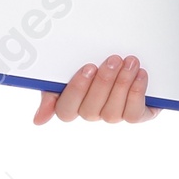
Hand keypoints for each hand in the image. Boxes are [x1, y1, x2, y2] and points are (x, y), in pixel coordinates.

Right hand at [33, 54, 158, 125]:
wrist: (129, 58)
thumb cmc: (95, 63)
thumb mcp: (69, 69)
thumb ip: (52, 90)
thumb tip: (38, 120)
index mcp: (72, 103)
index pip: (65, 111)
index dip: (77, 91)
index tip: (87, 68)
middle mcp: (92, 113)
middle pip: (90, 110)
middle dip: (103, 82)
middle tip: (113, 60)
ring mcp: (113, 116)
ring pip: (112, 113)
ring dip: (122, 84)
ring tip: (130, 62)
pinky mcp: (136, 116)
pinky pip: (133, 114)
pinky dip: (137, 93)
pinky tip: (140, 74)